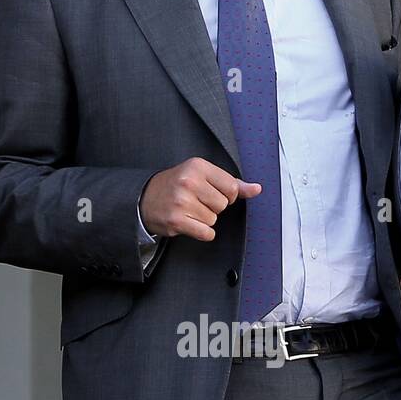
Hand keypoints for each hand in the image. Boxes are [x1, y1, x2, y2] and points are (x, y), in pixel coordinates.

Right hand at [139, 157, 261, 240]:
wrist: (144, 198)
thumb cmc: (175, 186)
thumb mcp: (201, 175)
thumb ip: (231, 182)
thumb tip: (257, 189)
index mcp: (197, 166)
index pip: (232, 187)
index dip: (226, 195)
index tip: (210, 192)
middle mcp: (189, 181)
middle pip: (223, 205)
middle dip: (213, 207)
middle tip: (195, 201)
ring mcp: (181, 201)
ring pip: (214, 219)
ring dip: (204, 219)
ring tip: (188, 210)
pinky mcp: (176, 220)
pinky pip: (206, 233)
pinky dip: (201, 232)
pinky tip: (188, 222)